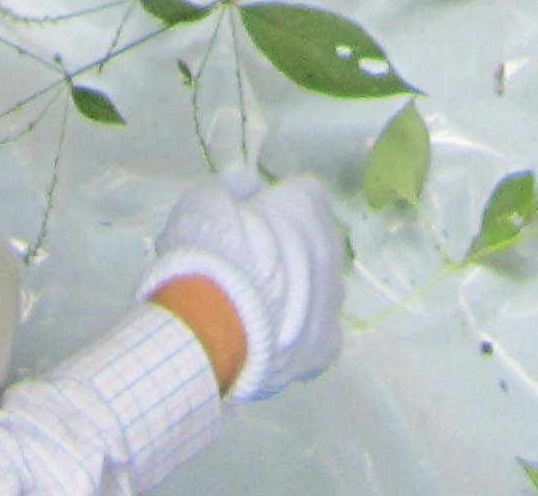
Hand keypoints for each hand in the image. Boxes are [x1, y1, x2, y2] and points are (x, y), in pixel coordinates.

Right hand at [138, 169, 345, 401]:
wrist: (213, 327)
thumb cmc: (210, 255)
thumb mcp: (205, 202)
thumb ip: (233, 191)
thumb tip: (247, 189)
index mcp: (305, 207)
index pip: (304, 192)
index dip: (277, 203)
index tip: (253, 216)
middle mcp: (329, 250)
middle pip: (316, 240)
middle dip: (292, 245)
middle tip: (253, 260)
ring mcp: (332, 302)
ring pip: (320, 287)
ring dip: (298, 289)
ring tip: (259, 306)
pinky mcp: (325, 348)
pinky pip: (319, 332)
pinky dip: (300, 333)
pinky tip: (274, 338)